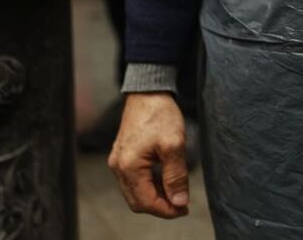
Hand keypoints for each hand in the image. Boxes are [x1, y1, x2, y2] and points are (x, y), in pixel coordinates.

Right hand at [108, 93, 189, 218]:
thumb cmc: (160, 114)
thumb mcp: (174, 145)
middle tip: (182, 204)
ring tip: (177, 192)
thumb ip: (176, 176)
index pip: (145, 202)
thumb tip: (179, 201)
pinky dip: (149, 185)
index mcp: (129, 166)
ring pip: (135, 192)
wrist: (147, 91)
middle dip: (160, 206)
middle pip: (137, 201)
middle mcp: (118, 167)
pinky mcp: (122, 156)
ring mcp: (118, 161)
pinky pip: (133, 180)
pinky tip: (166, 180)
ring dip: (155, 197)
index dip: (166, 210)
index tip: (185, 209)